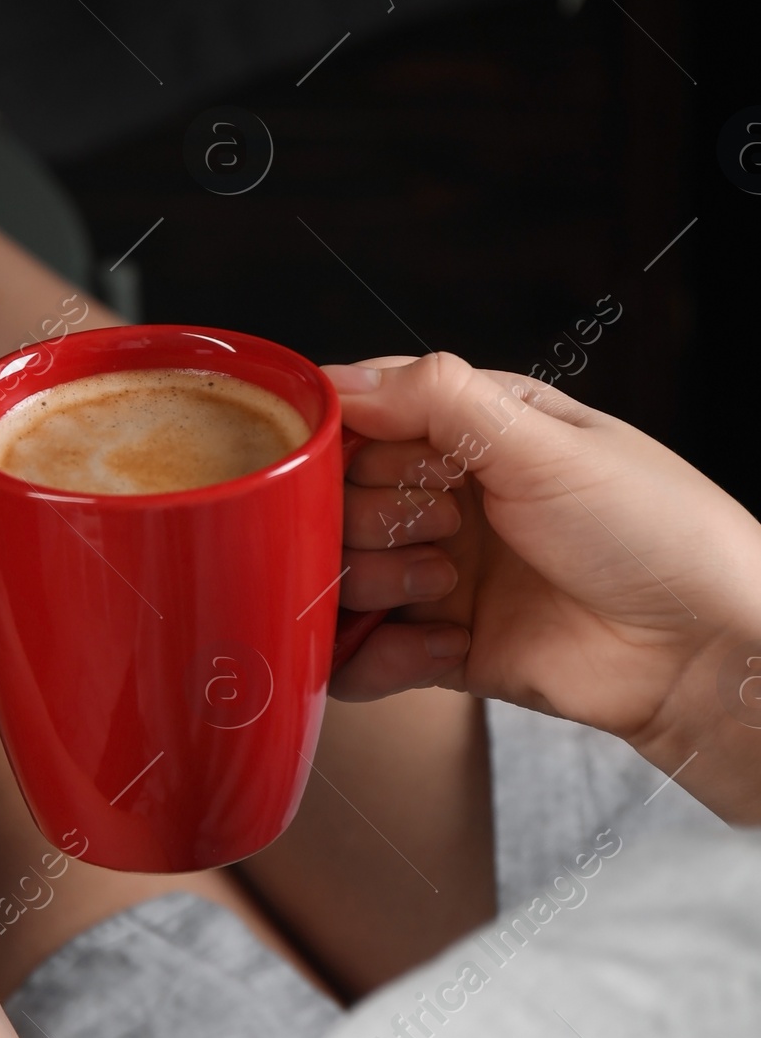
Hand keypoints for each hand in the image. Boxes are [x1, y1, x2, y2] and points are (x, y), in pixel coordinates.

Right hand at [323, 354, 760, 822]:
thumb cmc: (653, 529)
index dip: (349, 440)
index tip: (371, 460)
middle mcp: (447, 496)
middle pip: (335, 497)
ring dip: (375, 579)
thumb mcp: (545, 442)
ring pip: (337, 572)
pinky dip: (377, 655)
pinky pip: (361, 653)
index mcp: (474, 428)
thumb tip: (335, 381)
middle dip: (369, 514)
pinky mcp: (440, 648)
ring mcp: (439, 573)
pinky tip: (441, 646)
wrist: (703, 650)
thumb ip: (437, 398)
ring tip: (446, 586)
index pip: (363, 416)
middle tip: (440, 524)